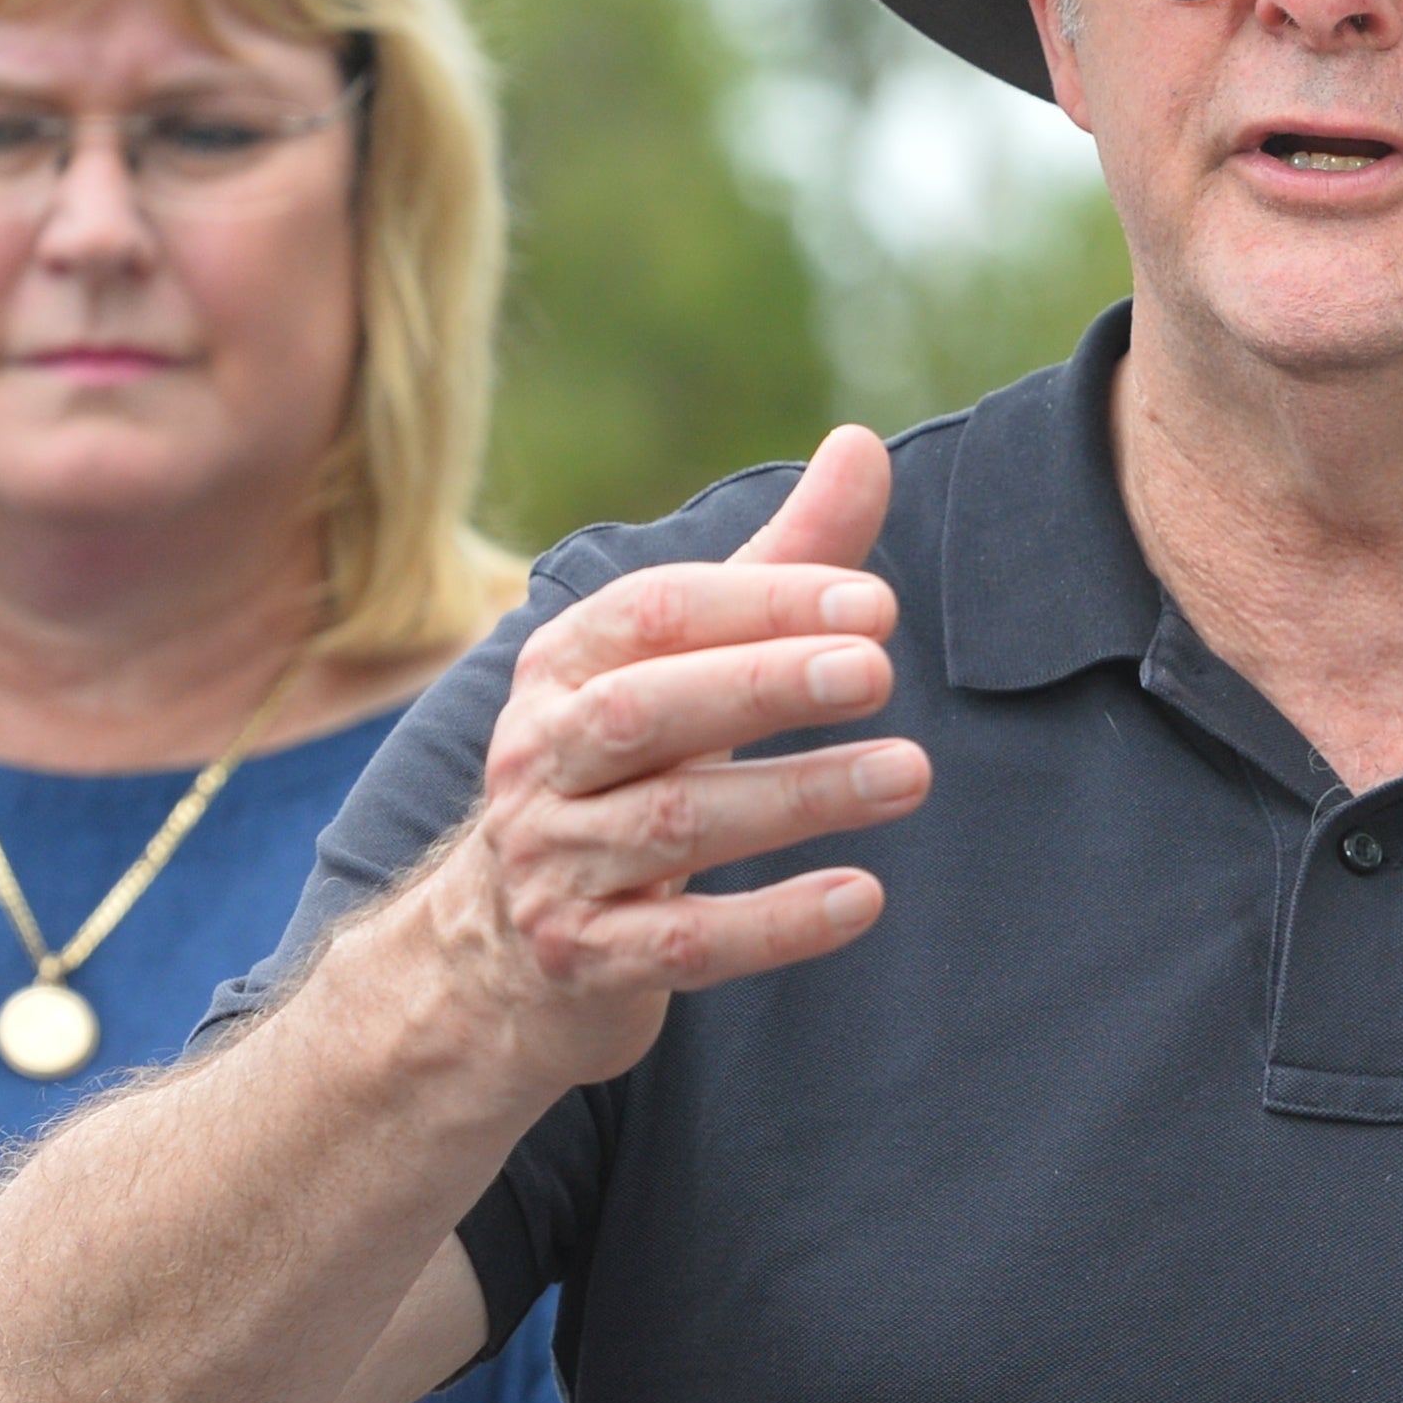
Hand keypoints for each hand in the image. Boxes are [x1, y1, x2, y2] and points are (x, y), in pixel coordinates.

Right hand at [435, 425, 930, 1095]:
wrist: (493, 955)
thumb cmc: (625, 774)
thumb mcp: (687, 665)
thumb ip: (780, 563)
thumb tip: (860, 443)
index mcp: (565, 666)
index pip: (656, 614)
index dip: (763, 603)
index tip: (874, 603)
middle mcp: (542, 757)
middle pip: (649, 710)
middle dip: (765, 684)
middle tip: (879, 670)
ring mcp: (556, 862)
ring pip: (675, 824)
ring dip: (798, 798)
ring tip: (909, 773)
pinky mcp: (585, 960)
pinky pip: (683, 942)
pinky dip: (774, 923)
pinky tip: (862, 898)